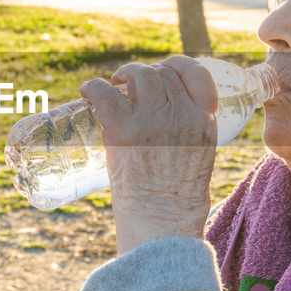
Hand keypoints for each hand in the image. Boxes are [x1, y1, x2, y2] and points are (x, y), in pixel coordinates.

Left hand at [80, 55, 216, 253]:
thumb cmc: (177, 204)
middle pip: (162, 73)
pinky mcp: (123, 129)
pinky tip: (87, 92)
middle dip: (146, 74)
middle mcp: (181, 114)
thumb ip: (188, 137)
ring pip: (139, 75)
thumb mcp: (198, 159)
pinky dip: (93, 87)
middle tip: (130, 85)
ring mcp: (152, 120)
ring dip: (124, 75)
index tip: (165, 71)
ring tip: (114, 86)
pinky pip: (105, 93)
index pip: (197, 74)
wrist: (162, 225)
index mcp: (204, 122)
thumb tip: (164, 128)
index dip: (178, 66)